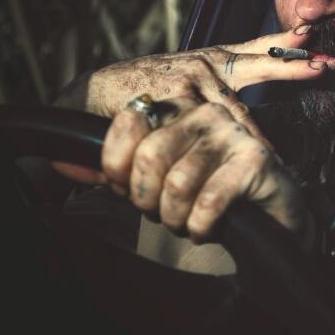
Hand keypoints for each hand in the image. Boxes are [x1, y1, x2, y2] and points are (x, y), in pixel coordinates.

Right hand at [83, 25, 324, 141]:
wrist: (96, 95)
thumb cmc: (148, 91)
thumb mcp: (189, 83)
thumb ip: (221, 93)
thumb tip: (256, 119)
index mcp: (215, 60)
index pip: (258, 47)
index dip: (287, 41)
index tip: (313, 33)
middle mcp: (207, 64)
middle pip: (259, 65)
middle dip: (292, 66)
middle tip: (322, 68)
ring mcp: (190, 78)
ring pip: (234, 109)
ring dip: (256, 131)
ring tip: (281, 147)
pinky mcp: (171, 97)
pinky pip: (203, 127)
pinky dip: (216, 144)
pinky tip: (230, 157)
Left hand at [98, 93, 311, 245]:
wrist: (273, 215)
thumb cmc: (211, 193)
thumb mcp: (157, 176)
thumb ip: (113, 166)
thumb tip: (61, 162)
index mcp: (180, 106)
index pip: (128, 122)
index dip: (116, 166)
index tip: (125, 188)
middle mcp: (207, 112)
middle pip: (149, 155)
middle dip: (146, 198)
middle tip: (159, 213)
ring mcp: (234, 134)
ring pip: (178, 182)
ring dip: (175, 217)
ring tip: (186, 223)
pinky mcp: (256, 160)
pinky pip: (209, 201)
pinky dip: (201, 226)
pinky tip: (208, 228)